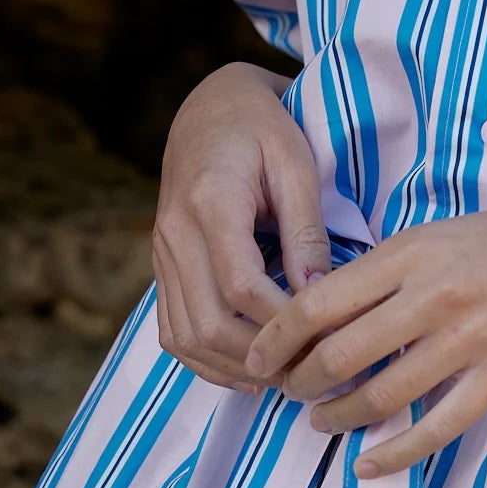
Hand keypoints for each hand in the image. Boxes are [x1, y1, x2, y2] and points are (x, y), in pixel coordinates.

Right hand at [153, 60, 331, 389]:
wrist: (210, 108)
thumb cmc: (263, 130)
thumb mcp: (297, 166)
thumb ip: (306, 232)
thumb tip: (319, 298)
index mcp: (210, 202)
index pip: (241, 286)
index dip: (282, 324)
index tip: (326, 340)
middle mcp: (174, 233)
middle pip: (209, 322)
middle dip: (262, 357)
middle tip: (312, 373)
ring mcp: (161, 254)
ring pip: (186, 336)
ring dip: (235, 368)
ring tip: (286, 379)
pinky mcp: (161, 268)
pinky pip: (173, 331)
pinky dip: (207, 361)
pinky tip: (248, 372)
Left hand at [243, 189, 486, 477]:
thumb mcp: (446, 231)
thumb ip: (392, 268)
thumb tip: (330, 308)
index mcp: (413, 251)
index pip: (317, 302)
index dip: (276, 338)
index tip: (260, 356)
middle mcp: (434, 295)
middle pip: (337, 354)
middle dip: (297, 382)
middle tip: (286, 392)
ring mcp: (470, 340)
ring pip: (379, 395)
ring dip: (337, 416)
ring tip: (320, 421)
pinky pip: (434, 427)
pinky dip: (392, 452)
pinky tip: (366, 461)